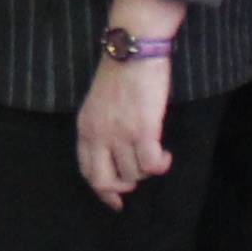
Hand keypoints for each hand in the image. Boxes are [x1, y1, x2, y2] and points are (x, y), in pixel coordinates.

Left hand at [73, 53, 178, 209]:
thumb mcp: (98, 104)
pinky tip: (166, 155)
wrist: (133, 49)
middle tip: (138, 181)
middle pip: (105, 181)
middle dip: (123, 188)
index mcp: (85, 128)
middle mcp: (98, 135)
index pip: (87, 171)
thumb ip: (101, 129)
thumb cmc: (120, 73)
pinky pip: (152, 164)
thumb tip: (114, 154)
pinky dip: (161, 165)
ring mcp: (119, 134)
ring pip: (133, 173)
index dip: (102, 191)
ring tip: (156, 154)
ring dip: (147, 170)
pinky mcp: (143, 130)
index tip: (116, 201)